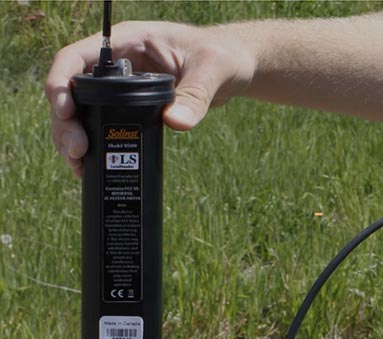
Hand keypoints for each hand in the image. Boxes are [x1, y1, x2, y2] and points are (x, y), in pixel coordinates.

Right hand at [45, 21, 255, 176]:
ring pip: (82, 111)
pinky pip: (101, 124)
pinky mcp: (130, 107)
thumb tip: (176, 122)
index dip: (61, 83)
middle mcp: (117, 63)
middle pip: (72, 90)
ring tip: (80, 166)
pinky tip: (90, 166)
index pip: (77, 57)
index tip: (65, 112)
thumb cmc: (224, 57)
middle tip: (78, 151)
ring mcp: (121, 86)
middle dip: (66, 122)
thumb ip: (195, 95)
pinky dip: (94, 145)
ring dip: (73, 138)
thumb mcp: (212, 71)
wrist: (234, 69)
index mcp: (128, 42)